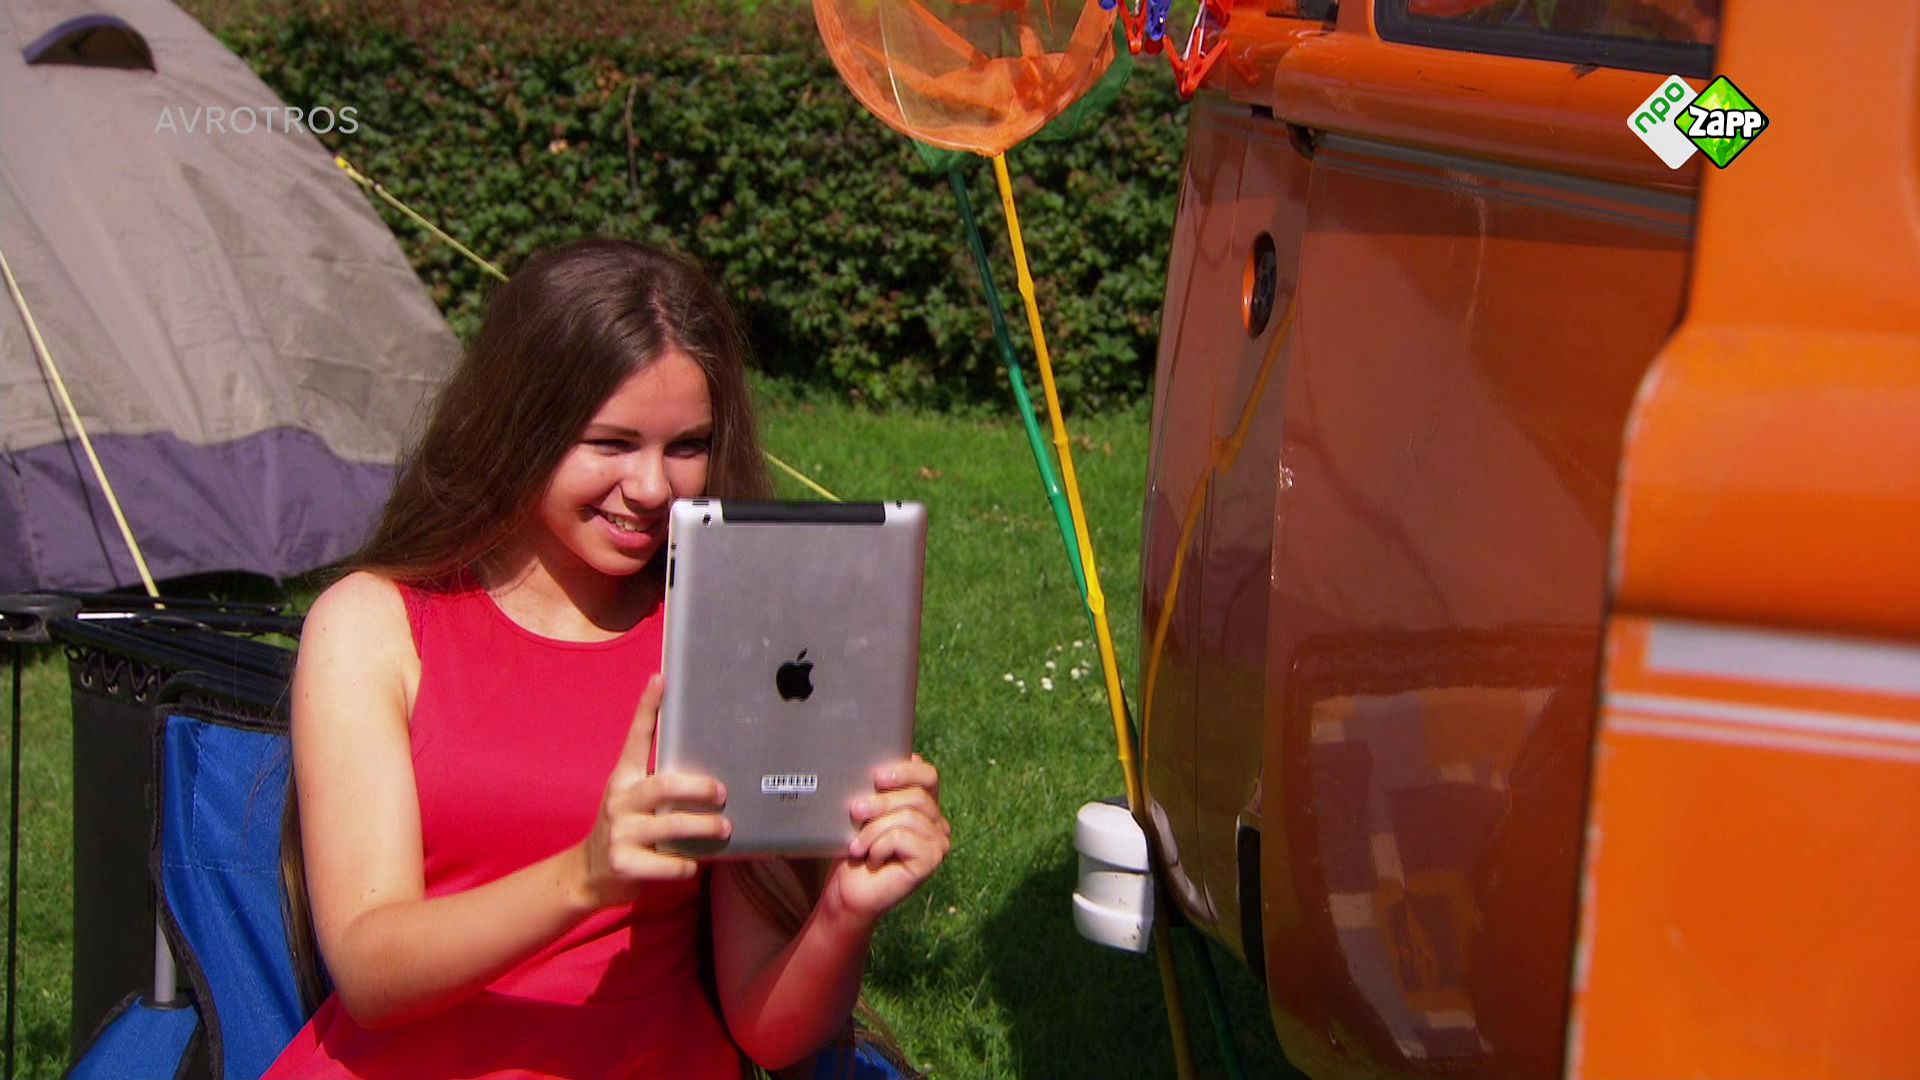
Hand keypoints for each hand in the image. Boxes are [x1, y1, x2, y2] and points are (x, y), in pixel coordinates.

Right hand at [578, 674, 729, 908]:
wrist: (589, 874)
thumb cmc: (626, 829)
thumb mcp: (632, 799)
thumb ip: (657, 782)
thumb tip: (708, 769)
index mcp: (623, 779)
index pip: (636, 737)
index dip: (648, 708)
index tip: (661, 679)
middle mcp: (620, 801)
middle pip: (664, 785)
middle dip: (698, 787)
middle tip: (722, 792)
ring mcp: (620, 833)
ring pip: (672, 826)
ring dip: (704, 827)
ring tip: (725, 827)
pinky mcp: (625, 864)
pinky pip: (668, 863)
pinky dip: (687, 864)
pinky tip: (694, 864)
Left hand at [825, 754, 950, 922]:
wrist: (848, 892)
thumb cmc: (855, 851)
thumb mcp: (865, 814)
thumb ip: (879, 790)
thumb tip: (879, 766)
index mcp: (925, 806)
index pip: (928, 775)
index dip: (906, 770)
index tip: (878, 776)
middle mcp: (937, 823)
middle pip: (916, 795)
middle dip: (880, 803)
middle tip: (855, 811)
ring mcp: (938, 843)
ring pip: (908, 816)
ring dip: (873, 829)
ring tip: (857, 845)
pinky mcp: (932, 860)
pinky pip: (903, 837)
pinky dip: (879, 846)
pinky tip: (872, 859)